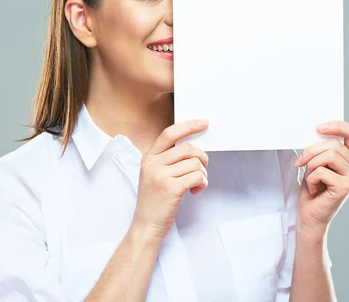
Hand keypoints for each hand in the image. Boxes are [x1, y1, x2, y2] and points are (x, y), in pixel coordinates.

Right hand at [131, 120, 208, 241]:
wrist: (146, 225)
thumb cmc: (154, 201)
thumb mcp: (152, 175)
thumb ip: (166, 160)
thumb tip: (192, 148)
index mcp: (148, 157)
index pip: (169, 133)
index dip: (188, 126)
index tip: (203, 123)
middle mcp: (152, 164)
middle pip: (188, 148)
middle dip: (202, 159)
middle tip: (202, 170)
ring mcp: (160, 175)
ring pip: (195, 163)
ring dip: (202, 174)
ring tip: (196, 184)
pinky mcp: (170, 188)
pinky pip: (197, 176)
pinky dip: (202, 183)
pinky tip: (195, 191)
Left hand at [294, 120, 348, 236]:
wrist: (310, 214)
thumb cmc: (313, 189)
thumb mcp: (316, 163)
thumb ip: (322, 149)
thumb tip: (316, 132)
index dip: (336, 126)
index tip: (318, 127)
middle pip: (333, 144)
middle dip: (311, 151)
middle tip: (300, 163)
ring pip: (328, 155)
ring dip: (311, 165)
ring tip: (310, 178)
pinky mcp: (345, 187)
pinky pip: (321, 171)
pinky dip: (311, 178)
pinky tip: (314, 188)